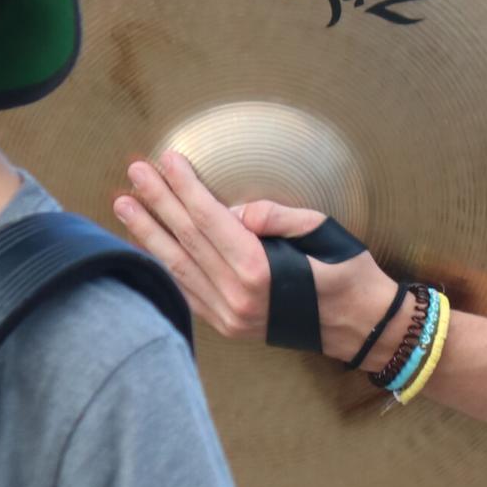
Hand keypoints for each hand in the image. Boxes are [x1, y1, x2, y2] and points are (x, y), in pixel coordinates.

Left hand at [113, 153, 404, 361]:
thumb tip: (235, 212)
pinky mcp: (227, 326)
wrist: (361, 326)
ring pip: (177, 267)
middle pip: (186, 240)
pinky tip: (146, 244)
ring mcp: (228, 315)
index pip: (210, 219)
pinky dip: (162, 264)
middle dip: (158, 203)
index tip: (167, 160)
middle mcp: (237, 296)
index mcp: (259, 270)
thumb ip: (276, 217)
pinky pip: (185, 290)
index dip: (185, 187)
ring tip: (124, 205)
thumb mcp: (321, 230)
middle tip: (134, 173)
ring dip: (148, 233)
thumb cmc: (347, 272)